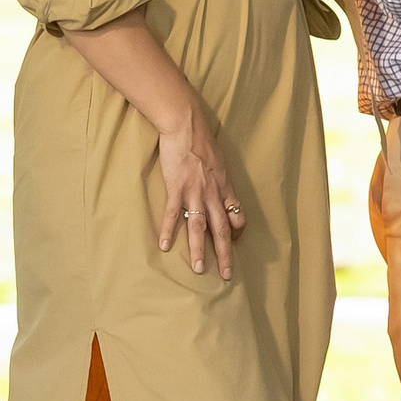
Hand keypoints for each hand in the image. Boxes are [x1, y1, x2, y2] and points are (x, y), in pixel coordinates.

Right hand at [152, 96, 240, 278]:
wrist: (186, 125)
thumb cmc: (202, 140)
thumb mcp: (220, 160)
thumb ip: (220, 177)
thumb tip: (220, 185)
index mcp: (225, 187)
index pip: (236, 215)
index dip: (236, 231)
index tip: (234, 242)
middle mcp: (213, 194)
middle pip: (222, 230)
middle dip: (225, 254)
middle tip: (226, 275)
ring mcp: (194, 193)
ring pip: (199, 228)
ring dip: (199, 250)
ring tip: (199, 270)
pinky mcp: (176, 188)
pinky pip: (172, 214)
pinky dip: (168, 230)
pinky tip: (164, 246)